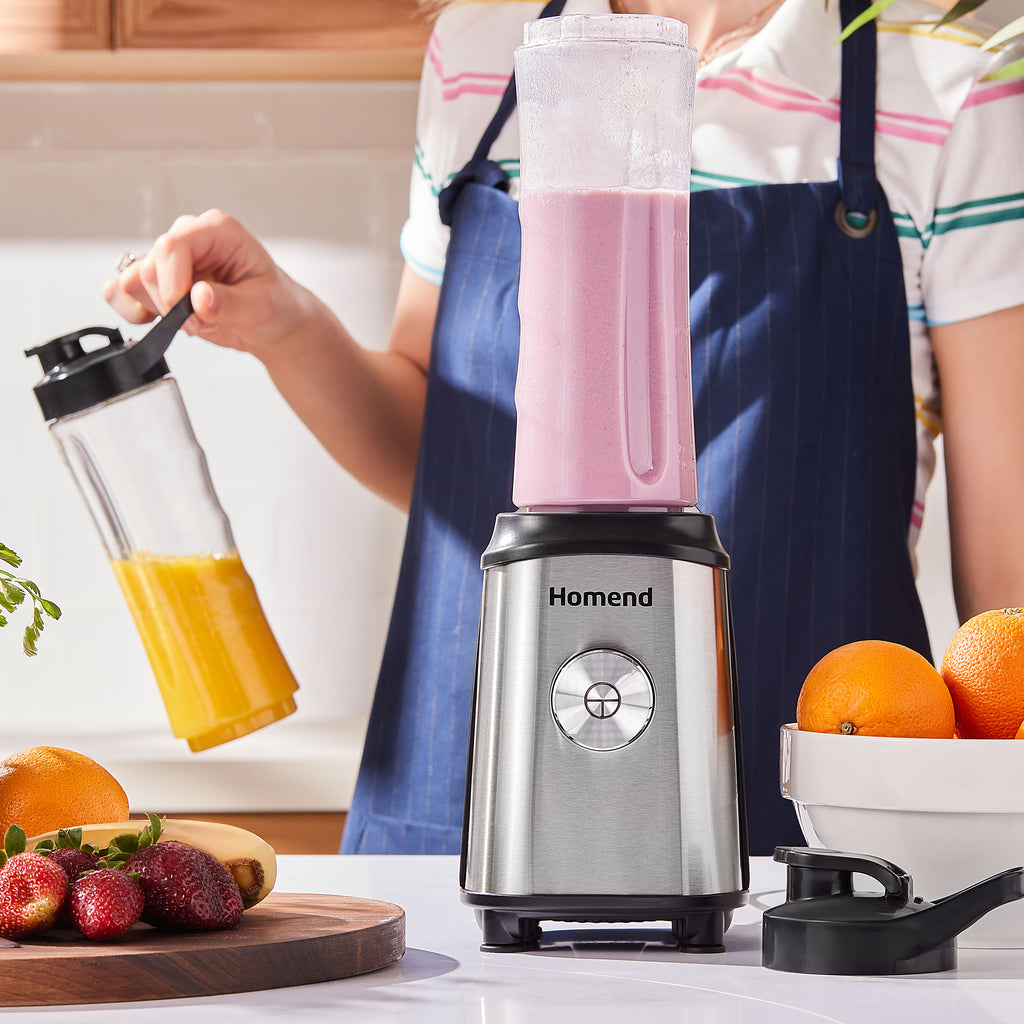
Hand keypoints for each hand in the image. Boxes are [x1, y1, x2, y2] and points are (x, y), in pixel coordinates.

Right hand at [102, 209, 304, 356]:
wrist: (274, 323)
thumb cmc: (276, 305)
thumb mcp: (262, 306)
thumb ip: (230, 303)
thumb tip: (198, 298)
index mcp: (217, 231)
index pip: (173, 245)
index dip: (173, 283)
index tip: (189, 313)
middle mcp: (190, 239)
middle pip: (150, 266)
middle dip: (172, 305)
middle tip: (204, 322)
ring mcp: (171, 261)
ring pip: (133, 280)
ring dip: (159, 311)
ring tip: (195, 321)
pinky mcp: (158, 283)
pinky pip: (121, 291)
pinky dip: (134, 312)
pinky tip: (165, 322)